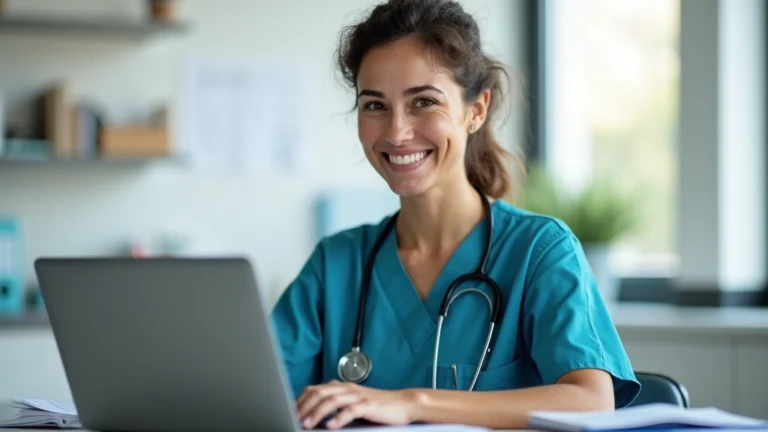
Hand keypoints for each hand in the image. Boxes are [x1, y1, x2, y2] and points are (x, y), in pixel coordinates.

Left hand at [296, 380, 418, 428]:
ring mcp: (358, 396)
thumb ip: (336, 405)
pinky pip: (350, 410)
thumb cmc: (378, 407)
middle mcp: (348, 388)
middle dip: (304, 407)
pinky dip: (338, 418)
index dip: (300, 400)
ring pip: (332, 400)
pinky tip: (330, 427)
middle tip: (294, 419)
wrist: (404, 404)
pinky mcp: (369, 405)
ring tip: (307, 425)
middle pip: (319, 393)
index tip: (290, 412)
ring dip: (317, 413)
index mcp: (342, 387)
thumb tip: (315, 416)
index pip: (315, 389)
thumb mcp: (353, 404)